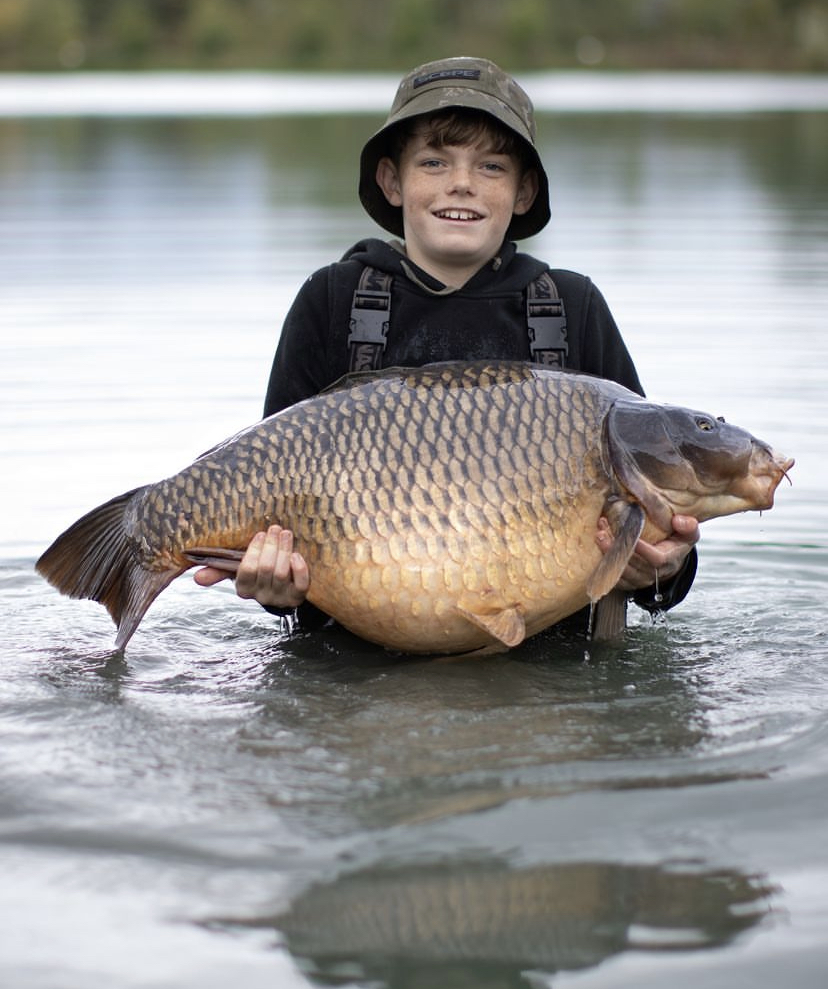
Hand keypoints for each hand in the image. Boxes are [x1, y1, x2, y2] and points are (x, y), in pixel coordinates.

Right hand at [193, 524, 309, 608]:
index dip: (254, 551)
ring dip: (284, 550)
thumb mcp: (237, 571)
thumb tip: (196, 577)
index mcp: (244, 588)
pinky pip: (300, 585)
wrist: (283, 588)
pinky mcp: (297, 597)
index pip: (247, 570)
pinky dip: (300, 569)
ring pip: (282, 573)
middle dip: (271, 546)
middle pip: (266, 569)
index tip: (260, 534)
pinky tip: (297, 555)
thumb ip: (218, 570)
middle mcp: (261, 596)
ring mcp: (280, 597)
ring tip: (286, 534)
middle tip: (275, 529)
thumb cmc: (257, 573)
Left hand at [596, 513, 699, 592]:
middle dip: (616, 548)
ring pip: (620, 571)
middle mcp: (652, 574)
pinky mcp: (626, 582)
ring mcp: (638, 580)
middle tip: (602, 531)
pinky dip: (603, 562)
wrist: (669, 561)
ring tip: (599, 534)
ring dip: (606, 553)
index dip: (642, 549)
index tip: (629, 535)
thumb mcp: (688, 534)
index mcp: (668, 561)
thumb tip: (678, 520)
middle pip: (632, 565)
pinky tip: (598, 546)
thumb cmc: (677, 544)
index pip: (655, 559)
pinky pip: (612, 576)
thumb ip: (688, 526)